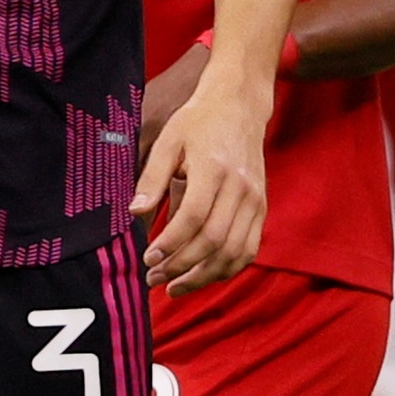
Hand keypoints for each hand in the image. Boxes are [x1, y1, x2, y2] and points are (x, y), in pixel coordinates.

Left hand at [131, 58, 270, 294]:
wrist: (238, 108)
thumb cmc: (196, 123)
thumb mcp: (168, 141)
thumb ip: (151, 178)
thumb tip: (133, 213)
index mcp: (214, 169)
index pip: (194, 217)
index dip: (171, 243)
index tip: (148, 257)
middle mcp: (240, 189)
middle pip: (214, 240)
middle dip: (182, 266)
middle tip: (153, 278)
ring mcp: (255, 201)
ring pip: (234, 252)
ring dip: (204, 276)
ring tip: (174, 287)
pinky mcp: (262, 209)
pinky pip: (248, 248)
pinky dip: (226, 268)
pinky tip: (202, 276)